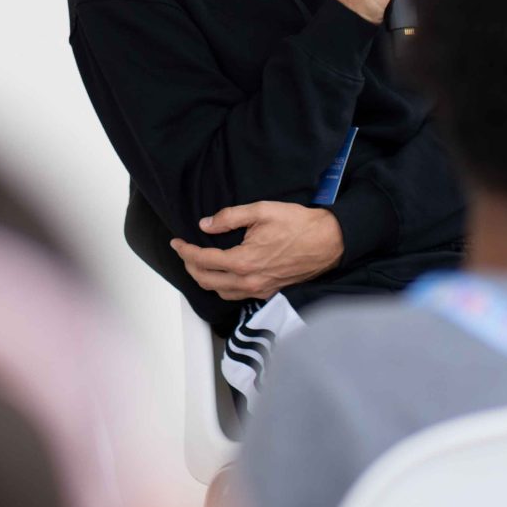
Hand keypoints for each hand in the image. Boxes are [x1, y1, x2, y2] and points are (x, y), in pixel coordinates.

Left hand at [170, 203, 344, 301]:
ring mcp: (259, 290)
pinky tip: (222, 274)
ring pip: (220, 292)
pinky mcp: (269, 292)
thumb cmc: (299, 224)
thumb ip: (230, 217)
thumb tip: (206, 225)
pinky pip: (237, 295)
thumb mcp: (261, 211)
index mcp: (244, 261)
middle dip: (189, 267)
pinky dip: (222, 286)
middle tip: (184, 252)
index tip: (177, 242)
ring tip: (198, 263)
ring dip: (204, 279)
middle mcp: (249, 281)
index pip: (203, 260)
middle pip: (207, 281)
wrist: (329, 242)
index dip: (185, 251)